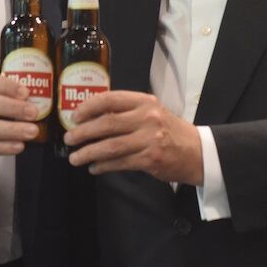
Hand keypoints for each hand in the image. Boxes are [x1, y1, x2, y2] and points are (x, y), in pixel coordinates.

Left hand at [63, 91, 202, 184]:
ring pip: (110, 146)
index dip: (89, 107)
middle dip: (83, 132)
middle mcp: (147, 118)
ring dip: (89, 152)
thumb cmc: (169, 130)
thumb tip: (91, 117)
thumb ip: (127, 112)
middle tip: (69, 139)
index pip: (111, 99)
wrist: (197, 151)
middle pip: (107, 124)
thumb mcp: (152, 112)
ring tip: (75, 157)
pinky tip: (94, 167)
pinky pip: (120, 163)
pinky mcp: (151, 159)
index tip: (74, 116)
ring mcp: (150, 139)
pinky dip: (103, 166)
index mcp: (145, 102)